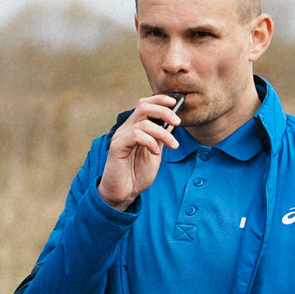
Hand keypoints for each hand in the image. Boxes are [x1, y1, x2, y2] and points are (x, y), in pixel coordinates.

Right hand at [97, 94, 181, 209]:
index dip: (159, 99)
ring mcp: (120, 137)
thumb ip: (161, 138)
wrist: (124, 193)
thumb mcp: (155, 153)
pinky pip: (136, 135)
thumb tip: (172, 123)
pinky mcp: (117, 147)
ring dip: (163, 133)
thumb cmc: (137, 175)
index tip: (175, 102)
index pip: (144, 104)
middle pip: (143, 107)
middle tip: (177, 122)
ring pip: (143, 122)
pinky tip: (155, 152)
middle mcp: (125, 129)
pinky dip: (150, 141)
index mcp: (134, 128)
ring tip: (173, 145)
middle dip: (164, 111)